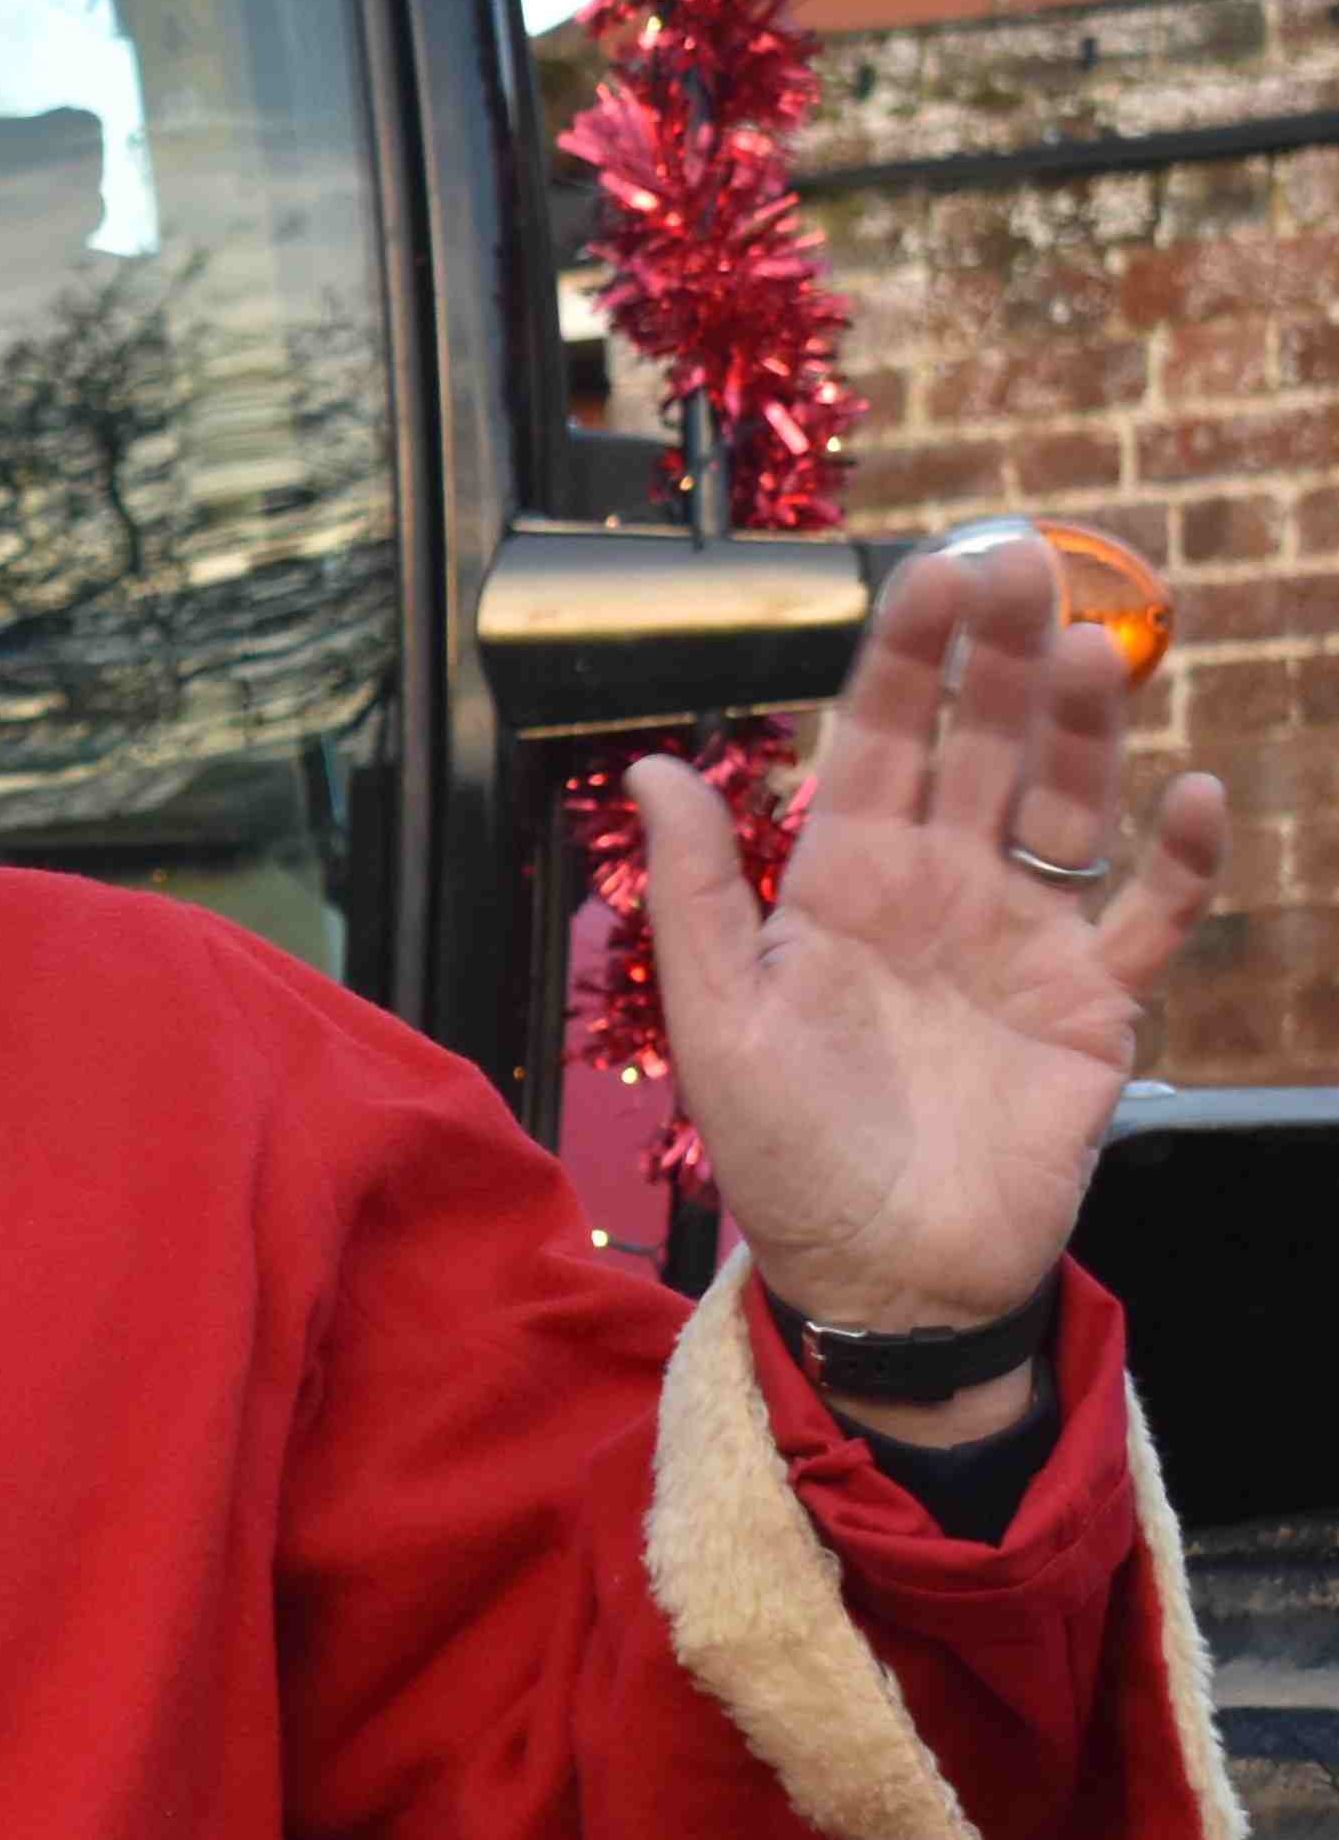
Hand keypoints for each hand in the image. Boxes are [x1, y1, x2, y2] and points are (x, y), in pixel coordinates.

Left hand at [632, 528, 1222, 1360]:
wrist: (883, 1275)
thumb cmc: (785, 1153)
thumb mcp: (719, 1020)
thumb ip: (697, 894)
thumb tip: (651, 769)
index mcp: (844, 882)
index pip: (880, 739)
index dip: (907, 656)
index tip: (936, 571)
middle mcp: (940, 890)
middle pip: (981, 747)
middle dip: (1001, 658)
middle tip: (1025, 564)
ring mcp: (1025, 941)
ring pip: (1067, 807)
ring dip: (1083, 732)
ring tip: (1090, 651)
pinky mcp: (1096, 1006)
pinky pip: (1151, 919)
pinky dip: (1178, 863)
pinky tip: (1189, 797)